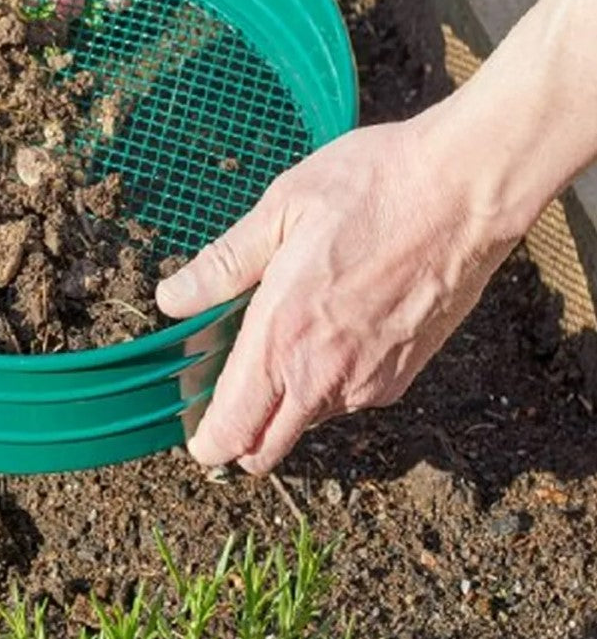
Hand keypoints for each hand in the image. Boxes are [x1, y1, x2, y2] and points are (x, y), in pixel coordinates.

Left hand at [155, 116, 520, 473]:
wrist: (466, 190)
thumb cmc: (372, 188)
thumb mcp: (279, 210)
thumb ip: (222, 265)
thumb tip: (172, 300)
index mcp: (283, 337)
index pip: (232, 431)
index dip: (206, 441)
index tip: (194, 423)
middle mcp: (325, 375)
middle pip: (265, 450)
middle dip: (238, 435)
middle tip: (226, 383)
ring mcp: (370, 382)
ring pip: (307, 422)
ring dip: (285, 401)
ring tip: (283, 334)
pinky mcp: (404, 375)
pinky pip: (349, 399)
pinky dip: (328, 382)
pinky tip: (329, 326)